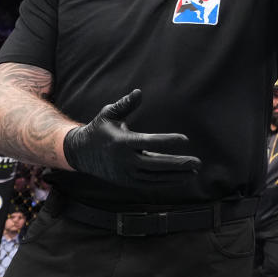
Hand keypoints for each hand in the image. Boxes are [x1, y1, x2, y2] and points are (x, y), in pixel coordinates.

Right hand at [62, 90, 199, 183]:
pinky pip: (149, 184)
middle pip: (155, 164)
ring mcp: (125, 173)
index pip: (149, 142)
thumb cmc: (99, 130)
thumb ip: (125, 104)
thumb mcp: (108, 114)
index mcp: (121, 142)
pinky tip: (181, 178)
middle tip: (197, 162)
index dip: (168, 140)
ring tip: (194, 171)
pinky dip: (166, 182)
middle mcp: (124, 160)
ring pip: (154, 177)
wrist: (80, 153)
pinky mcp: (126, 182)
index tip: (185, 139)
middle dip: (177, 164)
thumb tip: (139, 92)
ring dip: (176, 175)